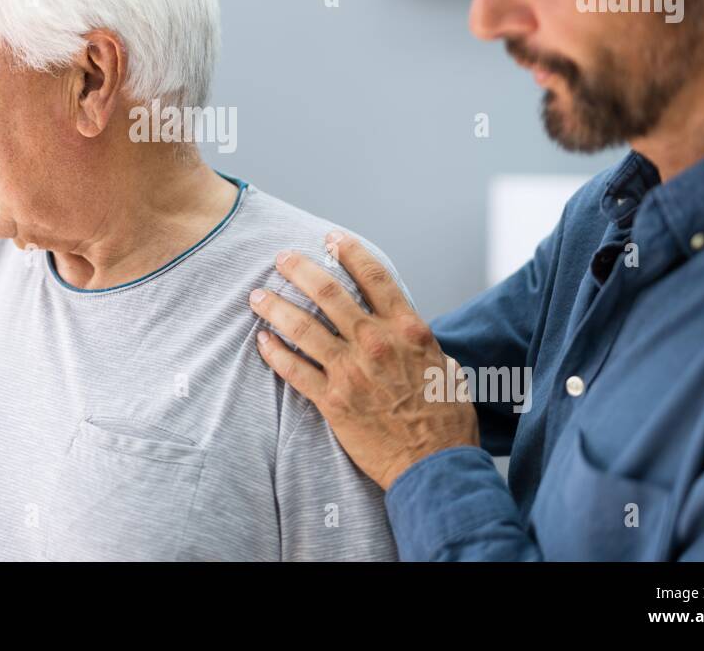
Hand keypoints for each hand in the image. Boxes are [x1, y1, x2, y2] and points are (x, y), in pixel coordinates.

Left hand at [248, 231, 478, 488]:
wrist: (435, 465)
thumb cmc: (446, 418)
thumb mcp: (443, 364)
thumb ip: (415, 340)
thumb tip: (399, 324)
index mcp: (407, 329)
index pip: (373, 276)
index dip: (349, 251)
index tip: (331, 238)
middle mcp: (375, 343)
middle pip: (328, 293)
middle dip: (299, 269)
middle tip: (281, 258)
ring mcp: (351, 371)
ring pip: (302, 327)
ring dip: (275, 307)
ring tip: (257, 296)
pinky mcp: (332, 401)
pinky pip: (294, 370)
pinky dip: (274, 353)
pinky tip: (261, 340)